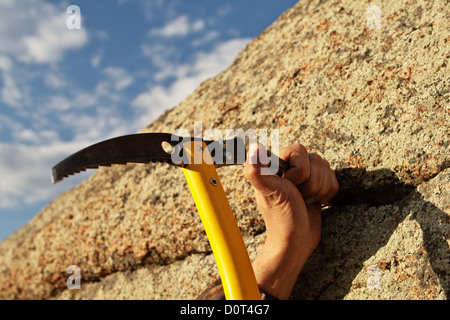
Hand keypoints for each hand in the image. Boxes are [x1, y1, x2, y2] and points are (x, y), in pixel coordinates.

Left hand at [244, 143, 337, 298]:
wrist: (296, 240)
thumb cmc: (280, 218)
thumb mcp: (269, 193)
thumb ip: (257, 172)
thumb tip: (254, 149)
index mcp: (276, 163)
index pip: (299, 150)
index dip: (300, 170)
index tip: (290, 186)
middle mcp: (290, 166)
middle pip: (316, 160)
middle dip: (311, 183)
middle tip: (297, 196)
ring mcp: (305, 176)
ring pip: (327, 169)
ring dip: (318, 190)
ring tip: (304, 201)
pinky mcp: (317, 185)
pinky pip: (333, 180)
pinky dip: (326, 195)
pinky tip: (313, 203)